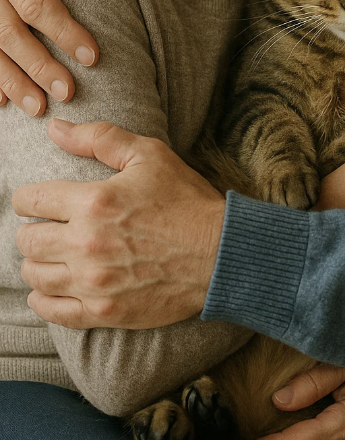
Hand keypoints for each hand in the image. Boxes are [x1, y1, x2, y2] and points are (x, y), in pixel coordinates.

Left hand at [12, 118, 225, 327]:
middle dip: (31, 230)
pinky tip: (51, 287)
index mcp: (94, 202)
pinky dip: (44, 299)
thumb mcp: (149, 154)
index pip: (31, 200)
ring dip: (38, 263)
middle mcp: (86, 244)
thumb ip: (99, 138)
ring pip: (35, 275)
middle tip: (47, 227)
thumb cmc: (187, 200)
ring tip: (53, 255)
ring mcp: (93, 282)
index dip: (28, 198)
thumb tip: (55, 128)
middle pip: (26, 241)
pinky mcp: (104, 311)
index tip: (36, 200)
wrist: (222, 253)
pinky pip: (53, 311)